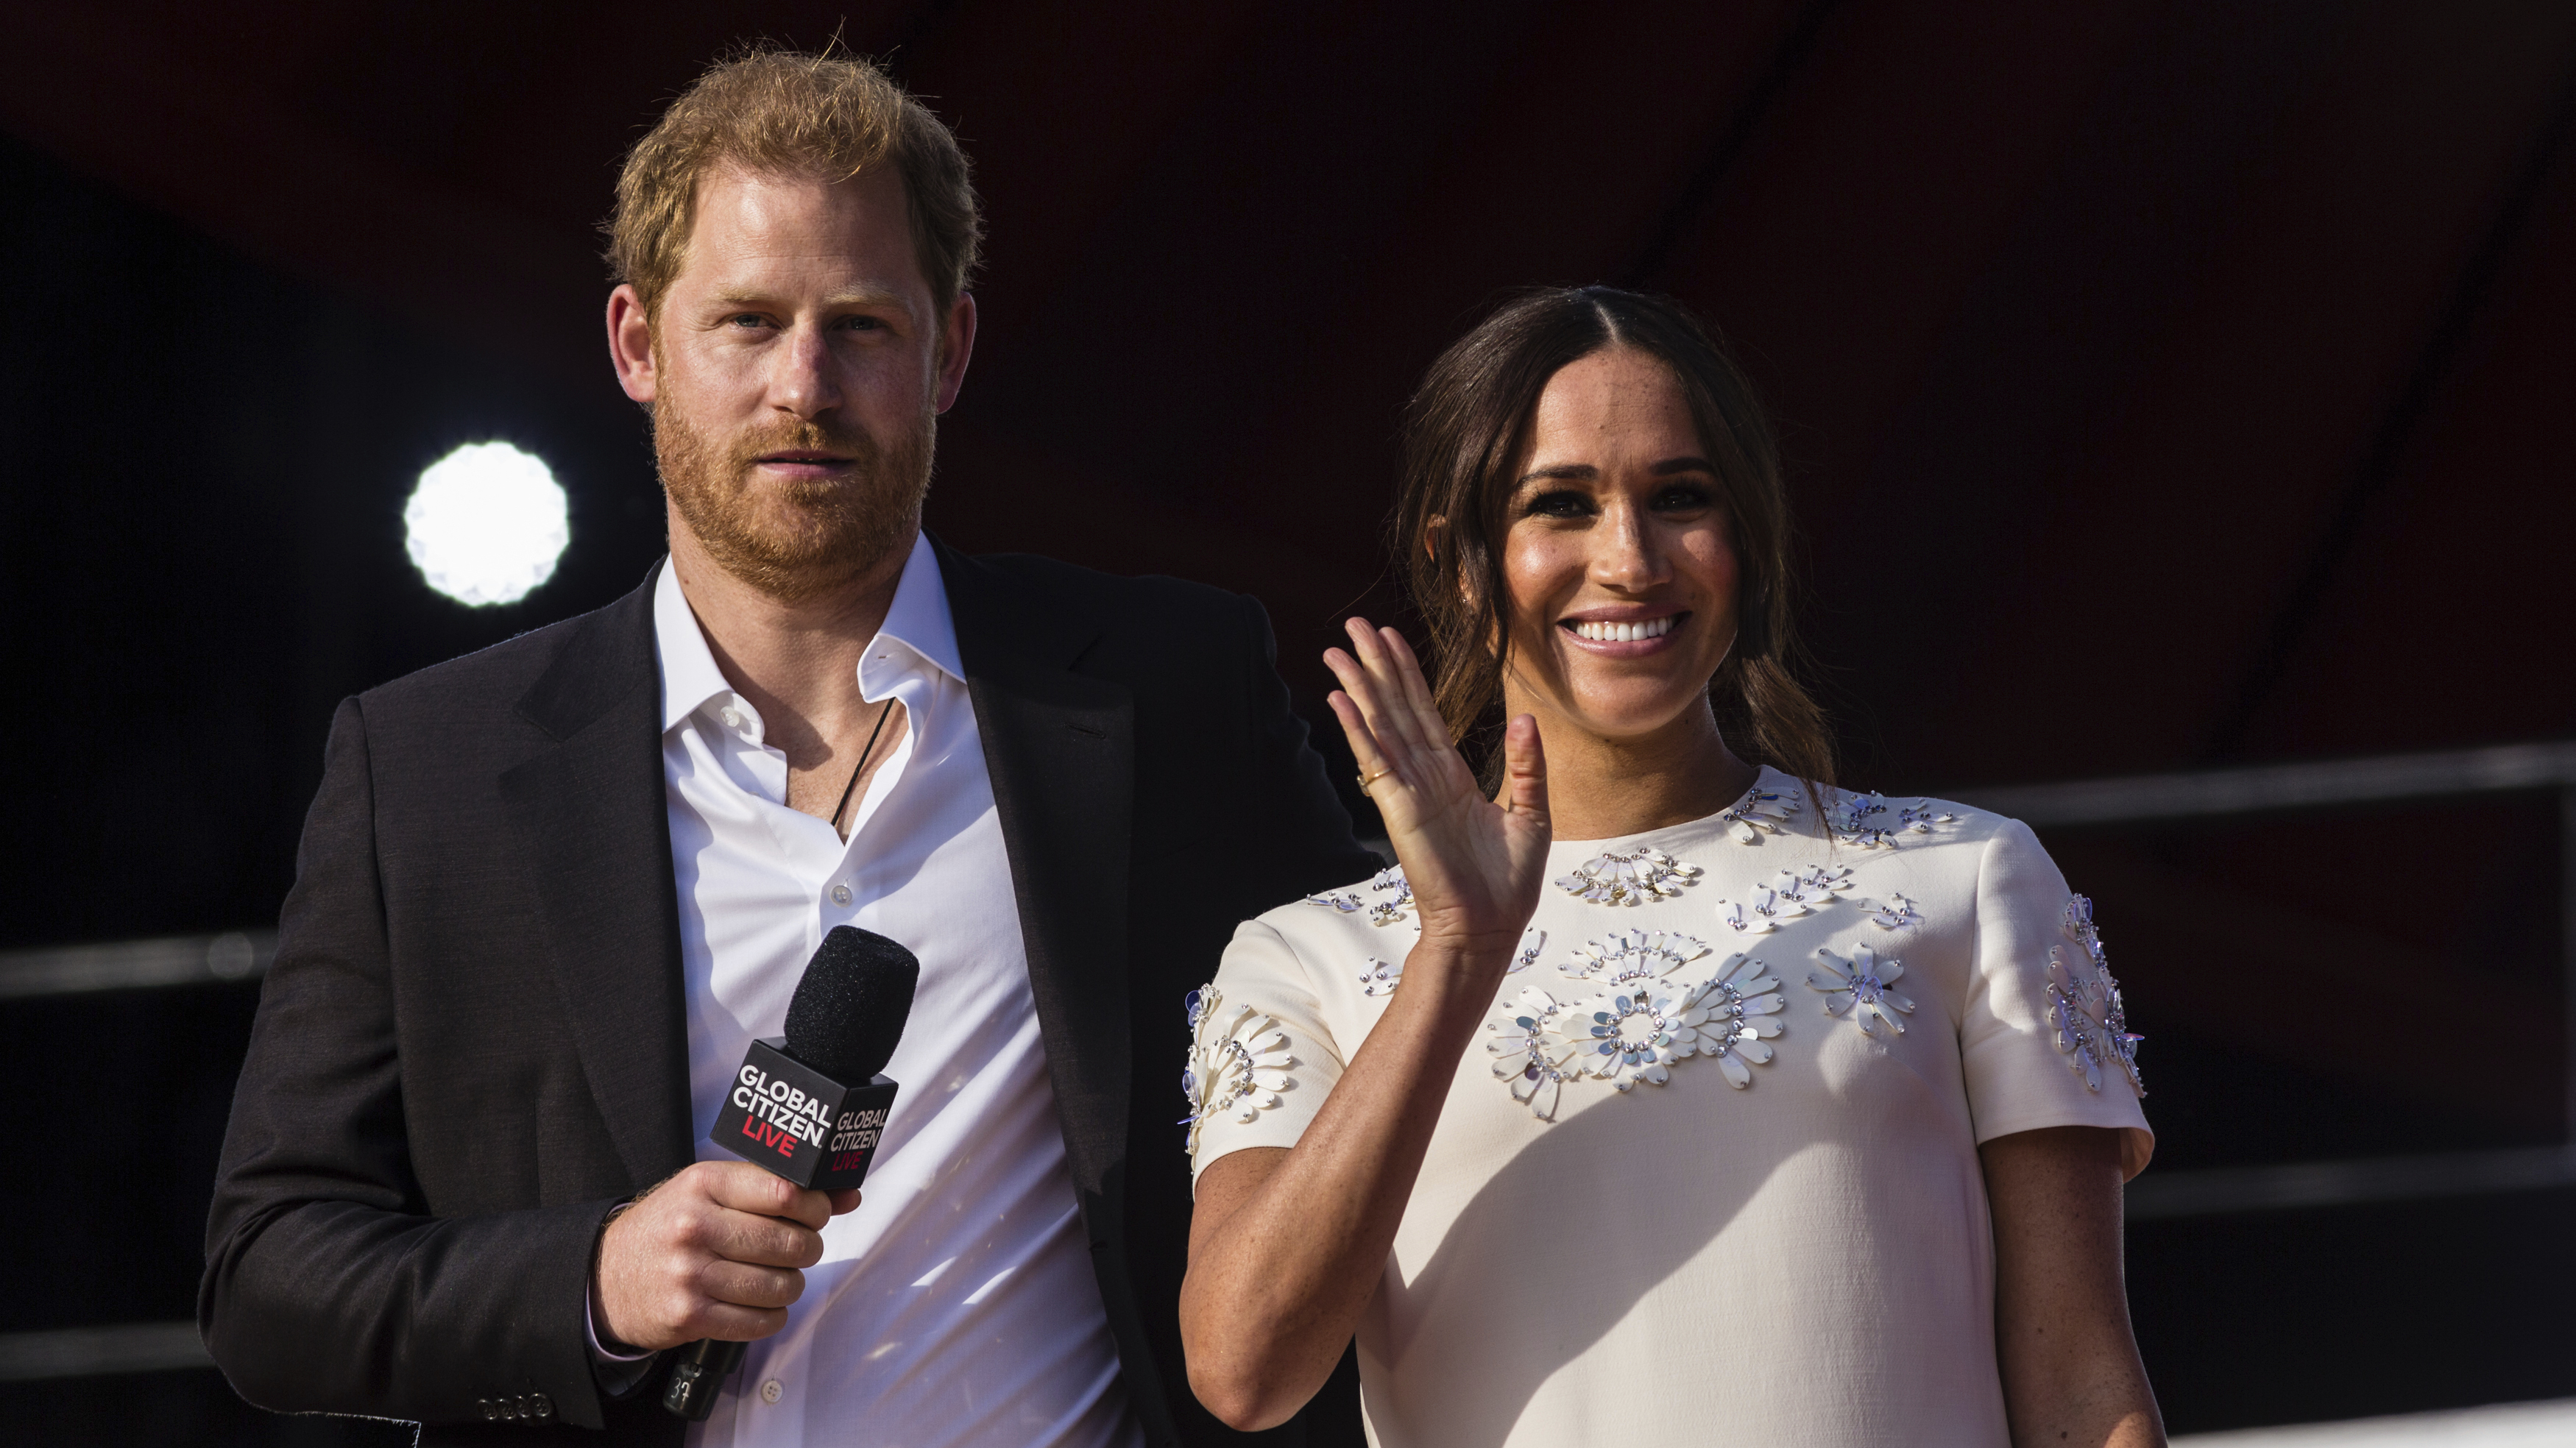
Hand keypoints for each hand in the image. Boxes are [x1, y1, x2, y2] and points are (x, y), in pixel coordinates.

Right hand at [591, 1160, 862, 1351]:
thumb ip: (776, 1189)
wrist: (604, 1277)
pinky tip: (759, 1304)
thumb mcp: (710, 1192)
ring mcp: (691, 1274)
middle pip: (790, 1242)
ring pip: (782, 1285)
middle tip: (798, 1249)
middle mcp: (695, 1226)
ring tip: (775, 1277)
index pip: (785, 1192)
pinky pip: (761, 1321)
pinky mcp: (689, 1316)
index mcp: (704, 1184)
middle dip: (808, 1248)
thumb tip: (848, 1195)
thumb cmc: (667, 1229)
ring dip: (791, 1285)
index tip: (816, 1214)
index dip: (816, 1207)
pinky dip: (772, 1316)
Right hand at [1324, 619, 1550, 966]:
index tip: (1391, 638)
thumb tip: (1524, 719)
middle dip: (1376, 665)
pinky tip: (1341, 699)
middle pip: (1395, 707)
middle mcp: (1425, 777)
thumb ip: (1527, 766)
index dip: (1408, 674)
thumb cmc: (1509, 883)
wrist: (1491, 928)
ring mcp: (1409, 791)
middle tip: (1353, 625)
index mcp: (1452, 776)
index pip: (1425, 712)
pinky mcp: (1400, 809)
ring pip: (1380, 725)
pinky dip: (1358, 728)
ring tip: (1337, 650)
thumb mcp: (1532, 814)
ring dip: (1358, 686)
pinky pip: (1376, 759)